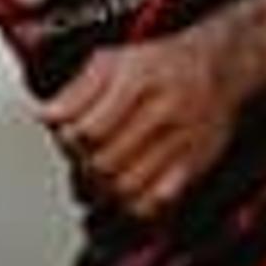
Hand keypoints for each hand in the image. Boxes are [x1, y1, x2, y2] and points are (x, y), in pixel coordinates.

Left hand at [34, 33, 245, 221]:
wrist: (220, 66)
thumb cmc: (161, 64)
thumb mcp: (113, 60)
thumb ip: (76, 91)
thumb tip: (46, 116)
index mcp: (137, 81)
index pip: (87, 131)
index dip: (68, 143)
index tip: (67, 140)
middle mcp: (162, 111)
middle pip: (103, 163)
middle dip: (82, 168)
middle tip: (81, 162)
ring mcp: (181, 141)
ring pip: (125, 188)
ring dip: (102, 191)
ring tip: (98, 178)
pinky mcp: (194, 165)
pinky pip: (155, 202)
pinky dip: (132, 205)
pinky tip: (125, 191)